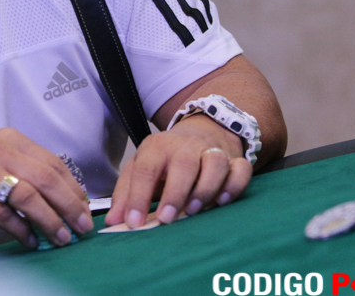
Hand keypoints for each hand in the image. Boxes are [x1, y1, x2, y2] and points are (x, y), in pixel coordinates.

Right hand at [0, 128, 93, 248]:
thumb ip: (20, 166)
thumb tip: (57, 191)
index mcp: (8, 139)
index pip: (53, 162)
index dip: (74, 188)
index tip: (85, 207)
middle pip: (48, 179)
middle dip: (71, 206)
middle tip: (83, 226)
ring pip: (31, 197)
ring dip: (51, 221)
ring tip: (62, 238)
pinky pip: (6, 216)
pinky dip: (23, 231)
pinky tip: (30, 241)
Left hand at [105, 114, 251, 228]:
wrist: (200, 131)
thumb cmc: (166, 158)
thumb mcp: (141, 167)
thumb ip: (126, 194)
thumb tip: (113, 222)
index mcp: (157, 147)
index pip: (145, 169)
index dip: (138, 196)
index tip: (134, 222)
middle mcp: (185, 146)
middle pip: (183, 164)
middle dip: (175, 193)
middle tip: (167, 219)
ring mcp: (212, 151)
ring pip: (215, 164)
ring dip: (206, 188)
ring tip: (194, 210)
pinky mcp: (234, 159)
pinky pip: (241, 169)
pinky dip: (234, 185)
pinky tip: (223, 201)